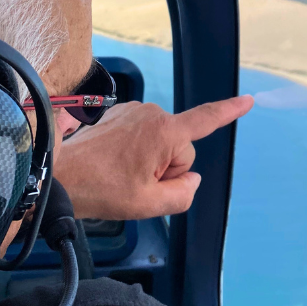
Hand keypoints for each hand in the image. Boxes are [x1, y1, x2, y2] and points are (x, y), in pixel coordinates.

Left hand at [55, 95, 253, 219]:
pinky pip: (144, 135)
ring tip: (122, 174)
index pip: (205, 120)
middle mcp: (152, 114)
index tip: (247, 101)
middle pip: (180, 147)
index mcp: (164, 132)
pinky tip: (115, 163)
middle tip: (137, 183)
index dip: (229, 112)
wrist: (59, 175)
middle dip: (166, 167)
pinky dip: (137, 150)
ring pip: (161, 143)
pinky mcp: (120, 113)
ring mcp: (134, 111)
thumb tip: (190, 179)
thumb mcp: (150, 204)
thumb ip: (184, 193)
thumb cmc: (102, 190)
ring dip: (150, 160)